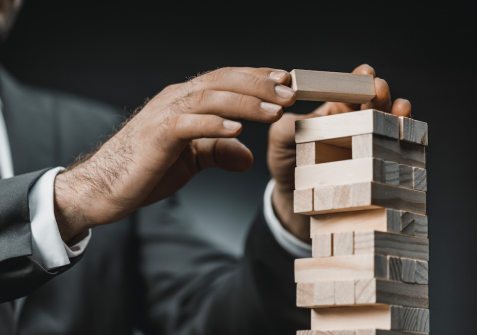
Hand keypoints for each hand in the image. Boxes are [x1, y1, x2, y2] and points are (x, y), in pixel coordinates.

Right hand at [54, 67, 295, 241]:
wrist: (103, 188)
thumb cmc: (145, 169)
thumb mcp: (192, 160)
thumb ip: (218, 152)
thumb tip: (248, 157)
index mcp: (185, 101)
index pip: (226, 81)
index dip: (257, 78)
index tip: (287, 81)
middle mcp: (175, 100)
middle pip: (223, 82)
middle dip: (260, 85)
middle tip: (291, 92)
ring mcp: (164, 115)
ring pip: (209, 97)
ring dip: (245, 101)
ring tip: (274, 109)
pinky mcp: (155, 136)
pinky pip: (187, 125)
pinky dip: (212, 124)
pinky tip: (236, 128)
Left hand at [267, 64, 411, 242]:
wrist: (295, 199)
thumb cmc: (288, 161)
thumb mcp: (280, 138)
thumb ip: (290, 124)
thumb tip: (310, 118)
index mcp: (334, 110)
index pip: (349, 89)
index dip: (359, 79)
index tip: (365, 73)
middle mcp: (356, 123)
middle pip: (375, 102)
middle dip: (380, 93)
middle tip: (380, 89)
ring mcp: (369, 143)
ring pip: (390, 123)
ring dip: (397, 113)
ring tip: (400, 109)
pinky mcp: (378, 165)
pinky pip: (396, 149)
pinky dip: (404, 139)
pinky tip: (406, 133)